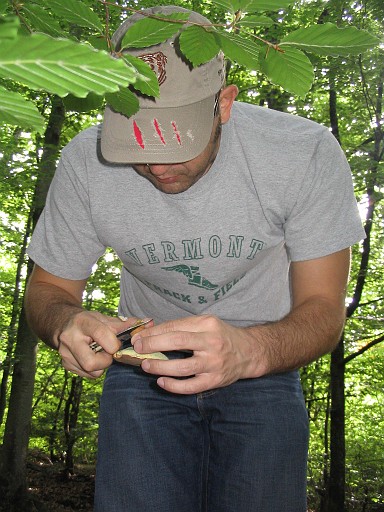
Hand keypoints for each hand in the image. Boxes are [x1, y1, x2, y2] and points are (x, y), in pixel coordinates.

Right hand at [57, 311, 143, 378]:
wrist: (64, 324)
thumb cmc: (89, 322)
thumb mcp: (104, 318)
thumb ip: (124, 324)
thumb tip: (148, 323)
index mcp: (82, 322)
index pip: (100, 334)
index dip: (113, 343)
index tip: (116, 344)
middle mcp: (70, 339)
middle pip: (91, 362)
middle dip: (106, 361)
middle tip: (109, 353)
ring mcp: (66, 354)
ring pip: (91, 371)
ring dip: (102, 366)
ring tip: (101, 354)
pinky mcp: (66, 365)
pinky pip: (88, 375)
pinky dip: (96, 369)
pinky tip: (94, 357)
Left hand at [131, 315, 258, 393]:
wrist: (248, 352)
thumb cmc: (221, 336)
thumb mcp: (205, 323)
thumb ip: (182, 327)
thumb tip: (150, 332)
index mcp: (207, 325)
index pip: (175, 327)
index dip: (154, 333)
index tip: (138, 337)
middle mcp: (211, 342)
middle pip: (177, 342)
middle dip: (153, 345)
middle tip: (137, 348)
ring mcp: (213, 363)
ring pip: (182, 367)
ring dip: (160, 367)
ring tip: (145, 365)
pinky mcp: (214, 380)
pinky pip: (191, 386)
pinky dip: (174, 386)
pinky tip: (161, 382)